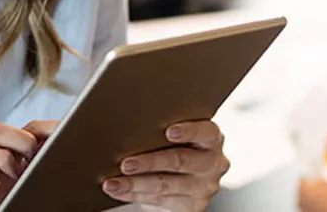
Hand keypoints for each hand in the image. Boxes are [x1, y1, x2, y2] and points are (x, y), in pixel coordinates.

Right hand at [0, 120, 56, 211]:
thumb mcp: (45, 169)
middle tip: (34, 159)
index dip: (33, 131)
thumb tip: (59, 129)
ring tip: (18, 177)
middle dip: (18, 141)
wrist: (29, 211)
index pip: (12, 124)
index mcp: (7, 152)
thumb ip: (49, 148)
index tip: (50, 145)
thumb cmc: (34, 198)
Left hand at [104, 120, 229, 211]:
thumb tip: (124, 123)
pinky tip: (119, 190)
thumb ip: (162, 128)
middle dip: (150, 162)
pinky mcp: (193, 206)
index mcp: (211, 138)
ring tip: (114, 182)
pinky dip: (135, 195)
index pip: (206, 131)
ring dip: (136, 184)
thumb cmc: (172, 146)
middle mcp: (212, 163)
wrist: (180, 177)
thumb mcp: (175, 135)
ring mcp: (204, 187)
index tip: (168, 131)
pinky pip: (159, 200)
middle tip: (125, 163)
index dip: (189, 131)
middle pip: (181, 160)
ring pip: (166, 185)